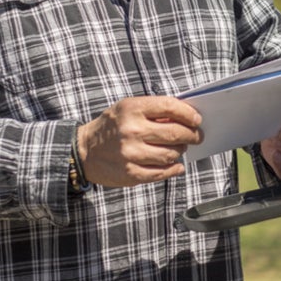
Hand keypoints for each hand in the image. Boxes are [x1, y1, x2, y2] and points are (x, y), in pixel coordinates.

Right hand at [76, 96, 202, 187]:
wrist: (83, 151)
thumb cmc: (111, 127)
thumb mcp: (127, 108)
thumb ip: (153, 111)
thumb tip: (186, 116)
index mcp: (132, 109)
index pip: (169, 107)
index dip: (188, 114)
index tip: (197, 119)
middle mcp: (131, 130)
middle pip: (175, 133)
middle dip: (192, 135)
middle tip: (197, 136)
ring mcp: (131, 154)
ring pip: (171, 154)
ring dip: (181, 151)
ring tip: (180, 148)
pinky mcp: (131, 173)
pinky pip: (162, 173)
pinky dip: (174, 169)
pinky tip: (176, 165)